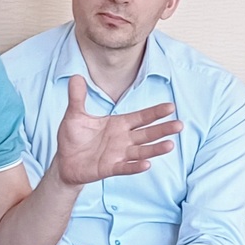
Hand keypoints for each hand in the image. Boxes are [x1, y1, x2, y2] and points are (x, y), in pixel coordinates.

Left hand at [51, 76, 181, 186]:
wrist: (64, 161)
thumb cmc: (73, 138)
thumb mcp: (74, 115)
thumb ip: (78, 97)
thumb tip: (76, 76)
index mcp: (119, 124)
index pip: (141, 117)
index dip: (155, 112)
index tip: (171, 106)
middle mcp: (123, 139)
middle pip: (147, 133)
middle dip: (163, 129)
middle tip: (180, 125)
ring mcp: (118, 154)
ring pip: (141, 151)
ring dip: (155, 149)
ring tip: (170, 145)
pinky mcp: (110, 168)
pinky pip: (125, 167)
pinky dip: (135, 166)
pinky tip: (147, 164)